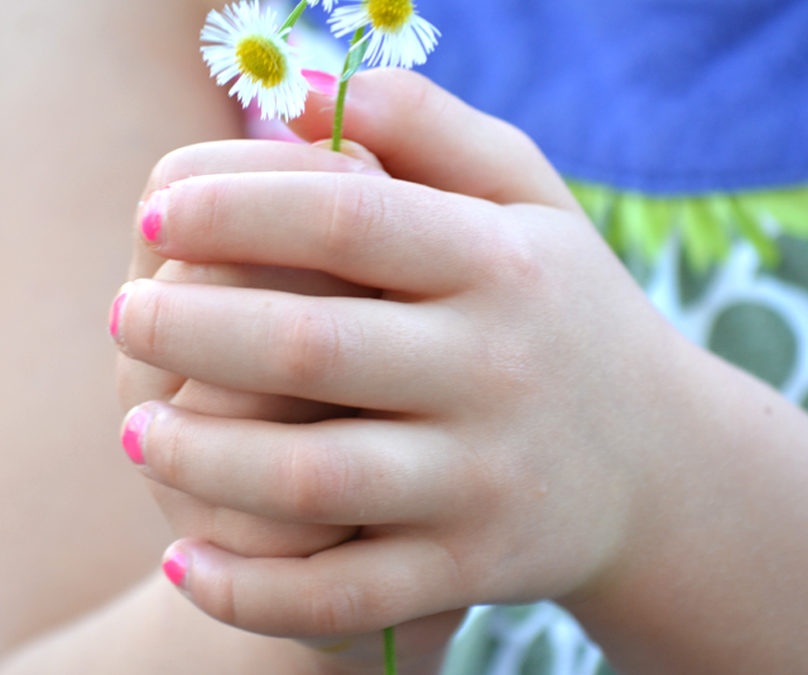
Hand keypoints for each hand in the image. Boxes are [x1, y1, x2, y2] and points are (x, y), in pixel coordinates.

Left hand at [111, 70, 683, 645]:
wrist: (658, 463)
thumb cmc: (563, 314)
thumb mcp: (527, 198)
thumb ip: (427, 129)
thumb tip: (302, 91)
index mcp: (501, 264)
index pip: (343, 214)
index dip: (230, 204)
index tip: (155, 209)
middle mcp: (497, 370)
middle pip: (308, 345)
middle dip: (186, 326)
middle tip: (126, 315)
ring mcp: (485, 481)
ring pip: (309, 480)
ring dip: (194, 459)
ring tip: (137, 429)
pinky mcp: (472, 568)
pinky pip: (342, 599)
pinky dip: (247, 594)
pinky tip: (183, 566)